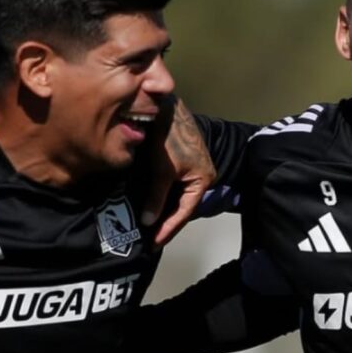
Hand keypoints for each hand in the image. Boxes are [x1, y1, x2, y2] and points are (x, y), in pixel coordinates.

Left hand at [141, 98, 216, 247]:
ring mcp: (193, 170)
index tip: (154, 244)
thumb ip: (157, 197)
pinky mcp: (182, 163)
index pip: (185, 212)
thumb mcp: (162, 171)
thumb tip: (148, 222)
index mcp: (203, 180)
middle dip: (167, 222)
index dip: (169, 229)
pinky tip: (152, 206)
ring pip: (178, 197)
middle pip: (183, 206)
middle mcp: (202, 177)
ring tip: (149, 228)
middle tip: (151, 240)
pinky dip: (163, 197)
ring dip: (164, 210)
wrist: (164, 108)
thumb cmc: (168, 138)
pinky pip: (174, 187)